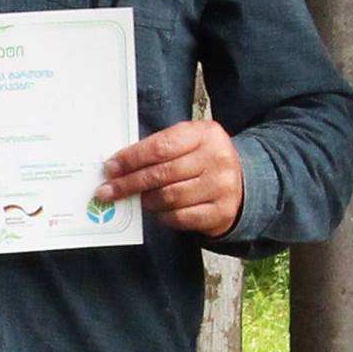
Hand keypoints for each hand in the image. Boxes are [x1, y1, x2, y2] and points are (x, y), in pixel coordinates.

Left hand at [97, 120, 242, 236]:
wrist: (244, 182)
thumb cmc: (204, 159)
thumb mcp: (189, 141)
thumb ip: (159, 148)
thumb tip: (119, 165)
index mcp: (205, 134)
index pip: (160, 146)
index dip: (131, 158)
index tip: (110, 167)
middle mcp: (217, 159)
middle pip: (162, 174)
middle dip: (129, 183)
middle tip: (108, 190)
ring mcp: (222, 187)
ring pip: (170, 197)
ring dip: (146, 200)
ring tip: (137, 198)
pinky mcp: (221, 212)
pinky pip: (181, 217)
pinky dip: (163, 215)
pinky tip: (157, 210)